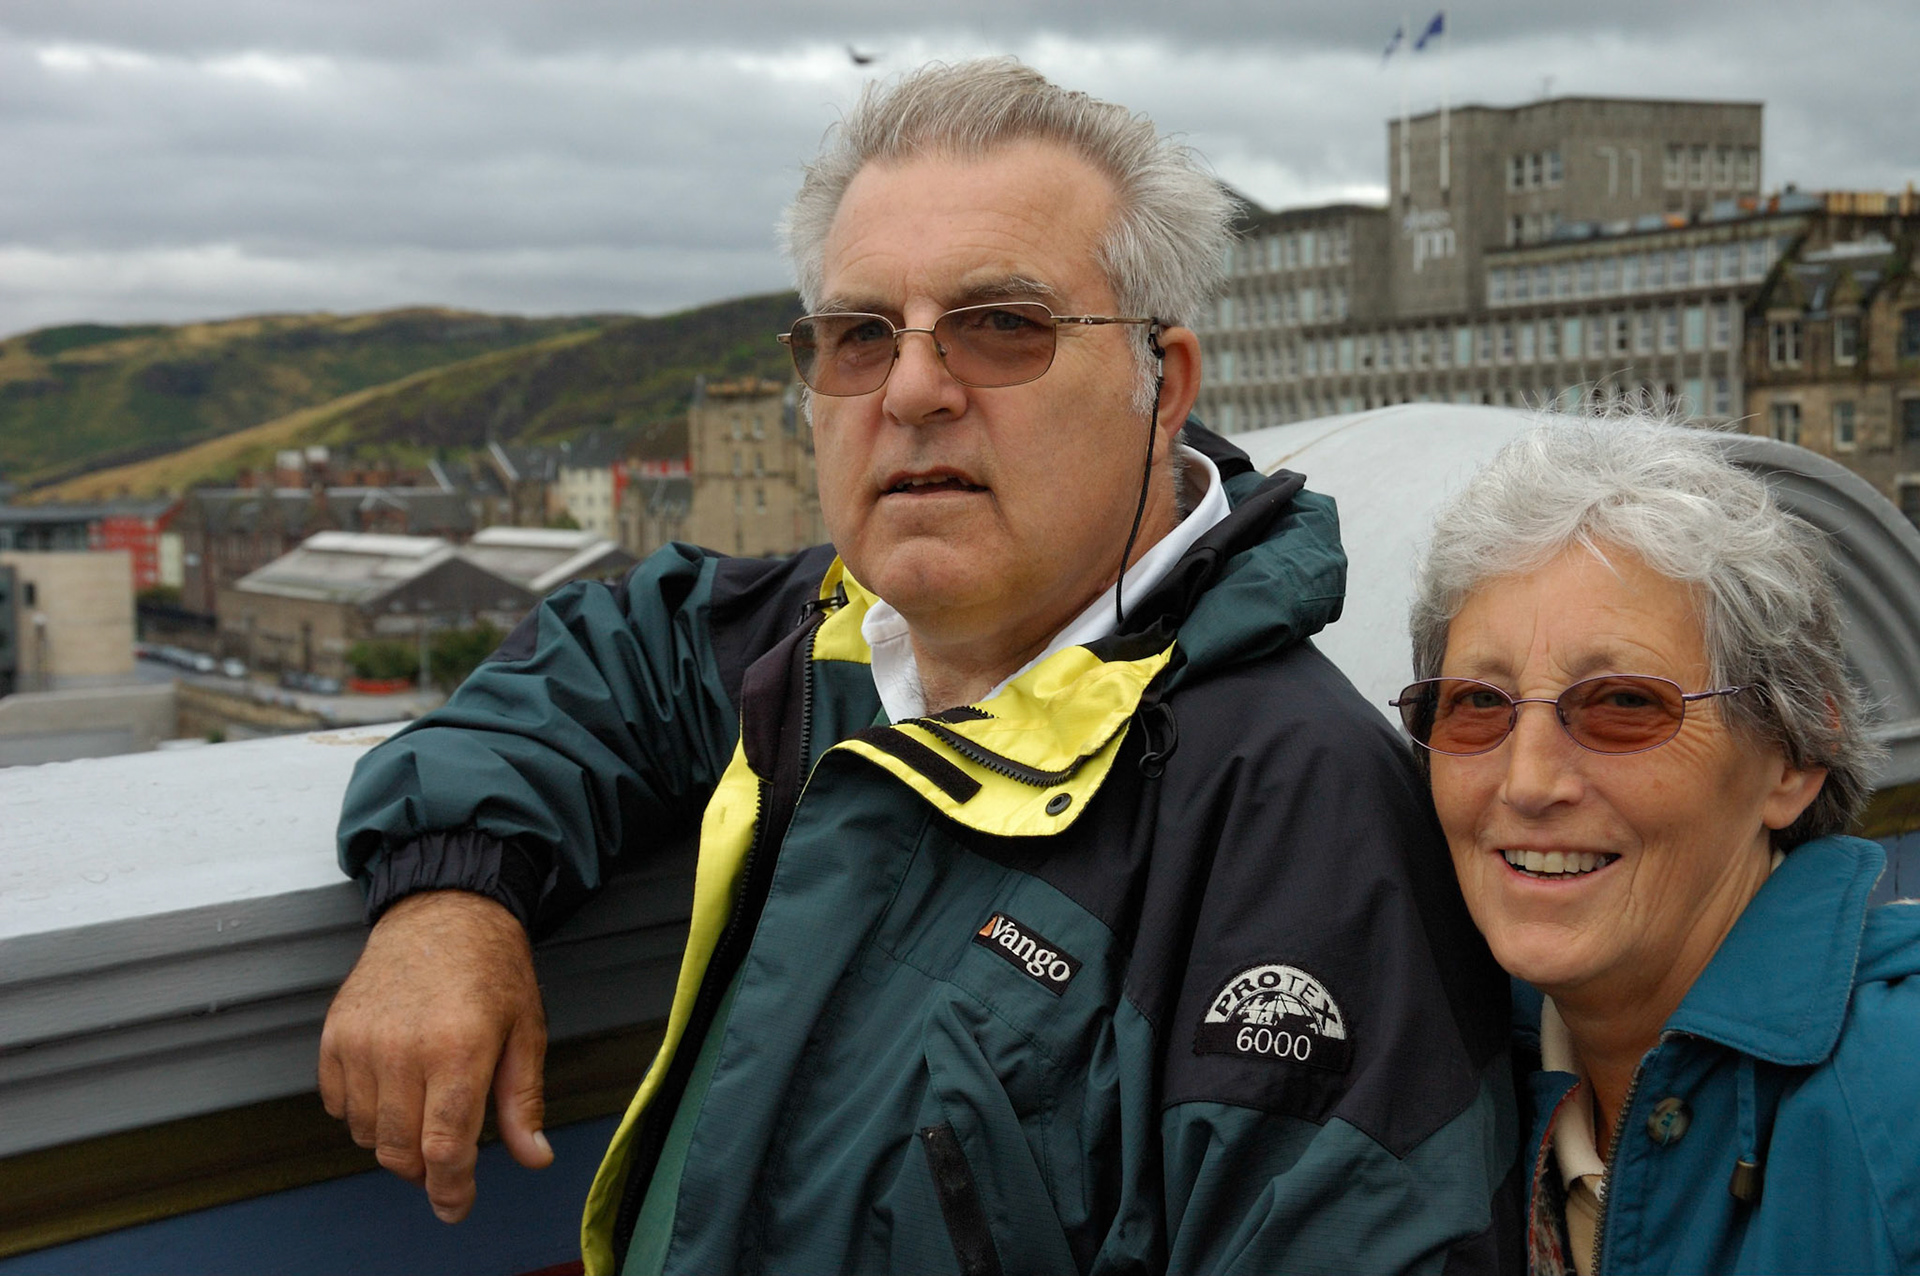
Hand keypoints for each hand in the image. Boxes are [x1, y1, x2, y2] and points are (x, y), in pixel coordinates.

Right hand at [318, 890, 552, 1221]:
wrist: (444, 910)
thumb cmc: (492, 968)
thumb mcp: (526, 1029)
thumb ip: (522, 1100)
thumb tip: (533, 1157)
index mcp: (459, 1049)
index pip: (445, 1147)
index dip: (452, 1189)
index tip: (456, 1206)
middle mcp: (403, 1049)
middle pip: (400, 1151)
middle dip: (425, 1170)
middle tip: (447, 1156)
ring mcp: (361, 1042)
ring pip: (367, 1134)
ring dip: (396, 1140)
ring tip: (425, 1107)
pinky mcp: (334, 1034)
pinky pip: (338, 1105)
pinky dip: (363, 1111)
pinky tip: (393, 1085)